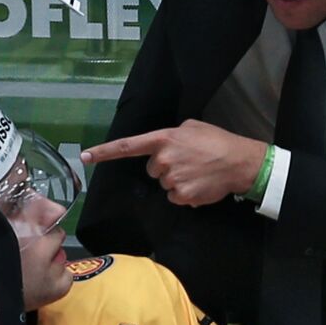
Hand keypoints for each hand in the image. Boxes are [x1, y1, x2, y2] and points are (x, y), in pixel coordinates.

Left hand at [81, 121, 267, 206]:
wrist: (240, 161)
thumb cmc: (217, 141)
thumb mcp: (191, 127)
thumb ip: (171, 136)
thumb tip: (162, 148)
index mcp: (163, 139)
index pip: (127, 146)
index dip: (104, 152)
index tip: (85, 157)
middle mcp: (163, 159)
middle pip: (152, 169)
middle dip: (165, 167)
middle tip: (188, 161)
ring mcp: (171, 179)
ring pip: (164, 184)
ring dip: (177, 180)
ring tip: (198, 172)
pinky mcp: (181, 196)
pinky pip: (175, 197)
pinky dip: (185, 193)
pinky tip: (200, 184)